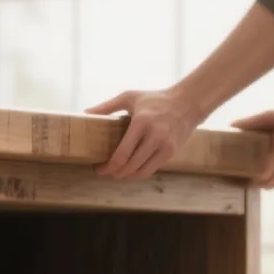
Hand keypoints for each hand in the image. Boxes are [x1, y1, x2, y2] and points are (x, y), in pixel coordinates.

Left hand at [87, 88, 201, 179]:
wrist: (188, 102)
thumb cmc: (155, 99)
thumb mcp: (130, 97)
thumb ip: (106, 106)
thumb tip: (85, 113)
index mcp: (141, 122)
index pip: (122, 154)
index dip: (108, 166)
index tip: (98, 168)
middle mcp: (154, 136)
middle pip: (130, 166)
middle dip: (114, 173)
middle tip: (104, 172)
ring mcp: (165, 146)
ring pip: (141, 172)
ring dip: (126, 176)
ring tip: (117, 172)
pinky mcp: (171, 152)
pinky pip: (151, 169)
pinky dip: (139, 173)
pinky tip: (131, 169)